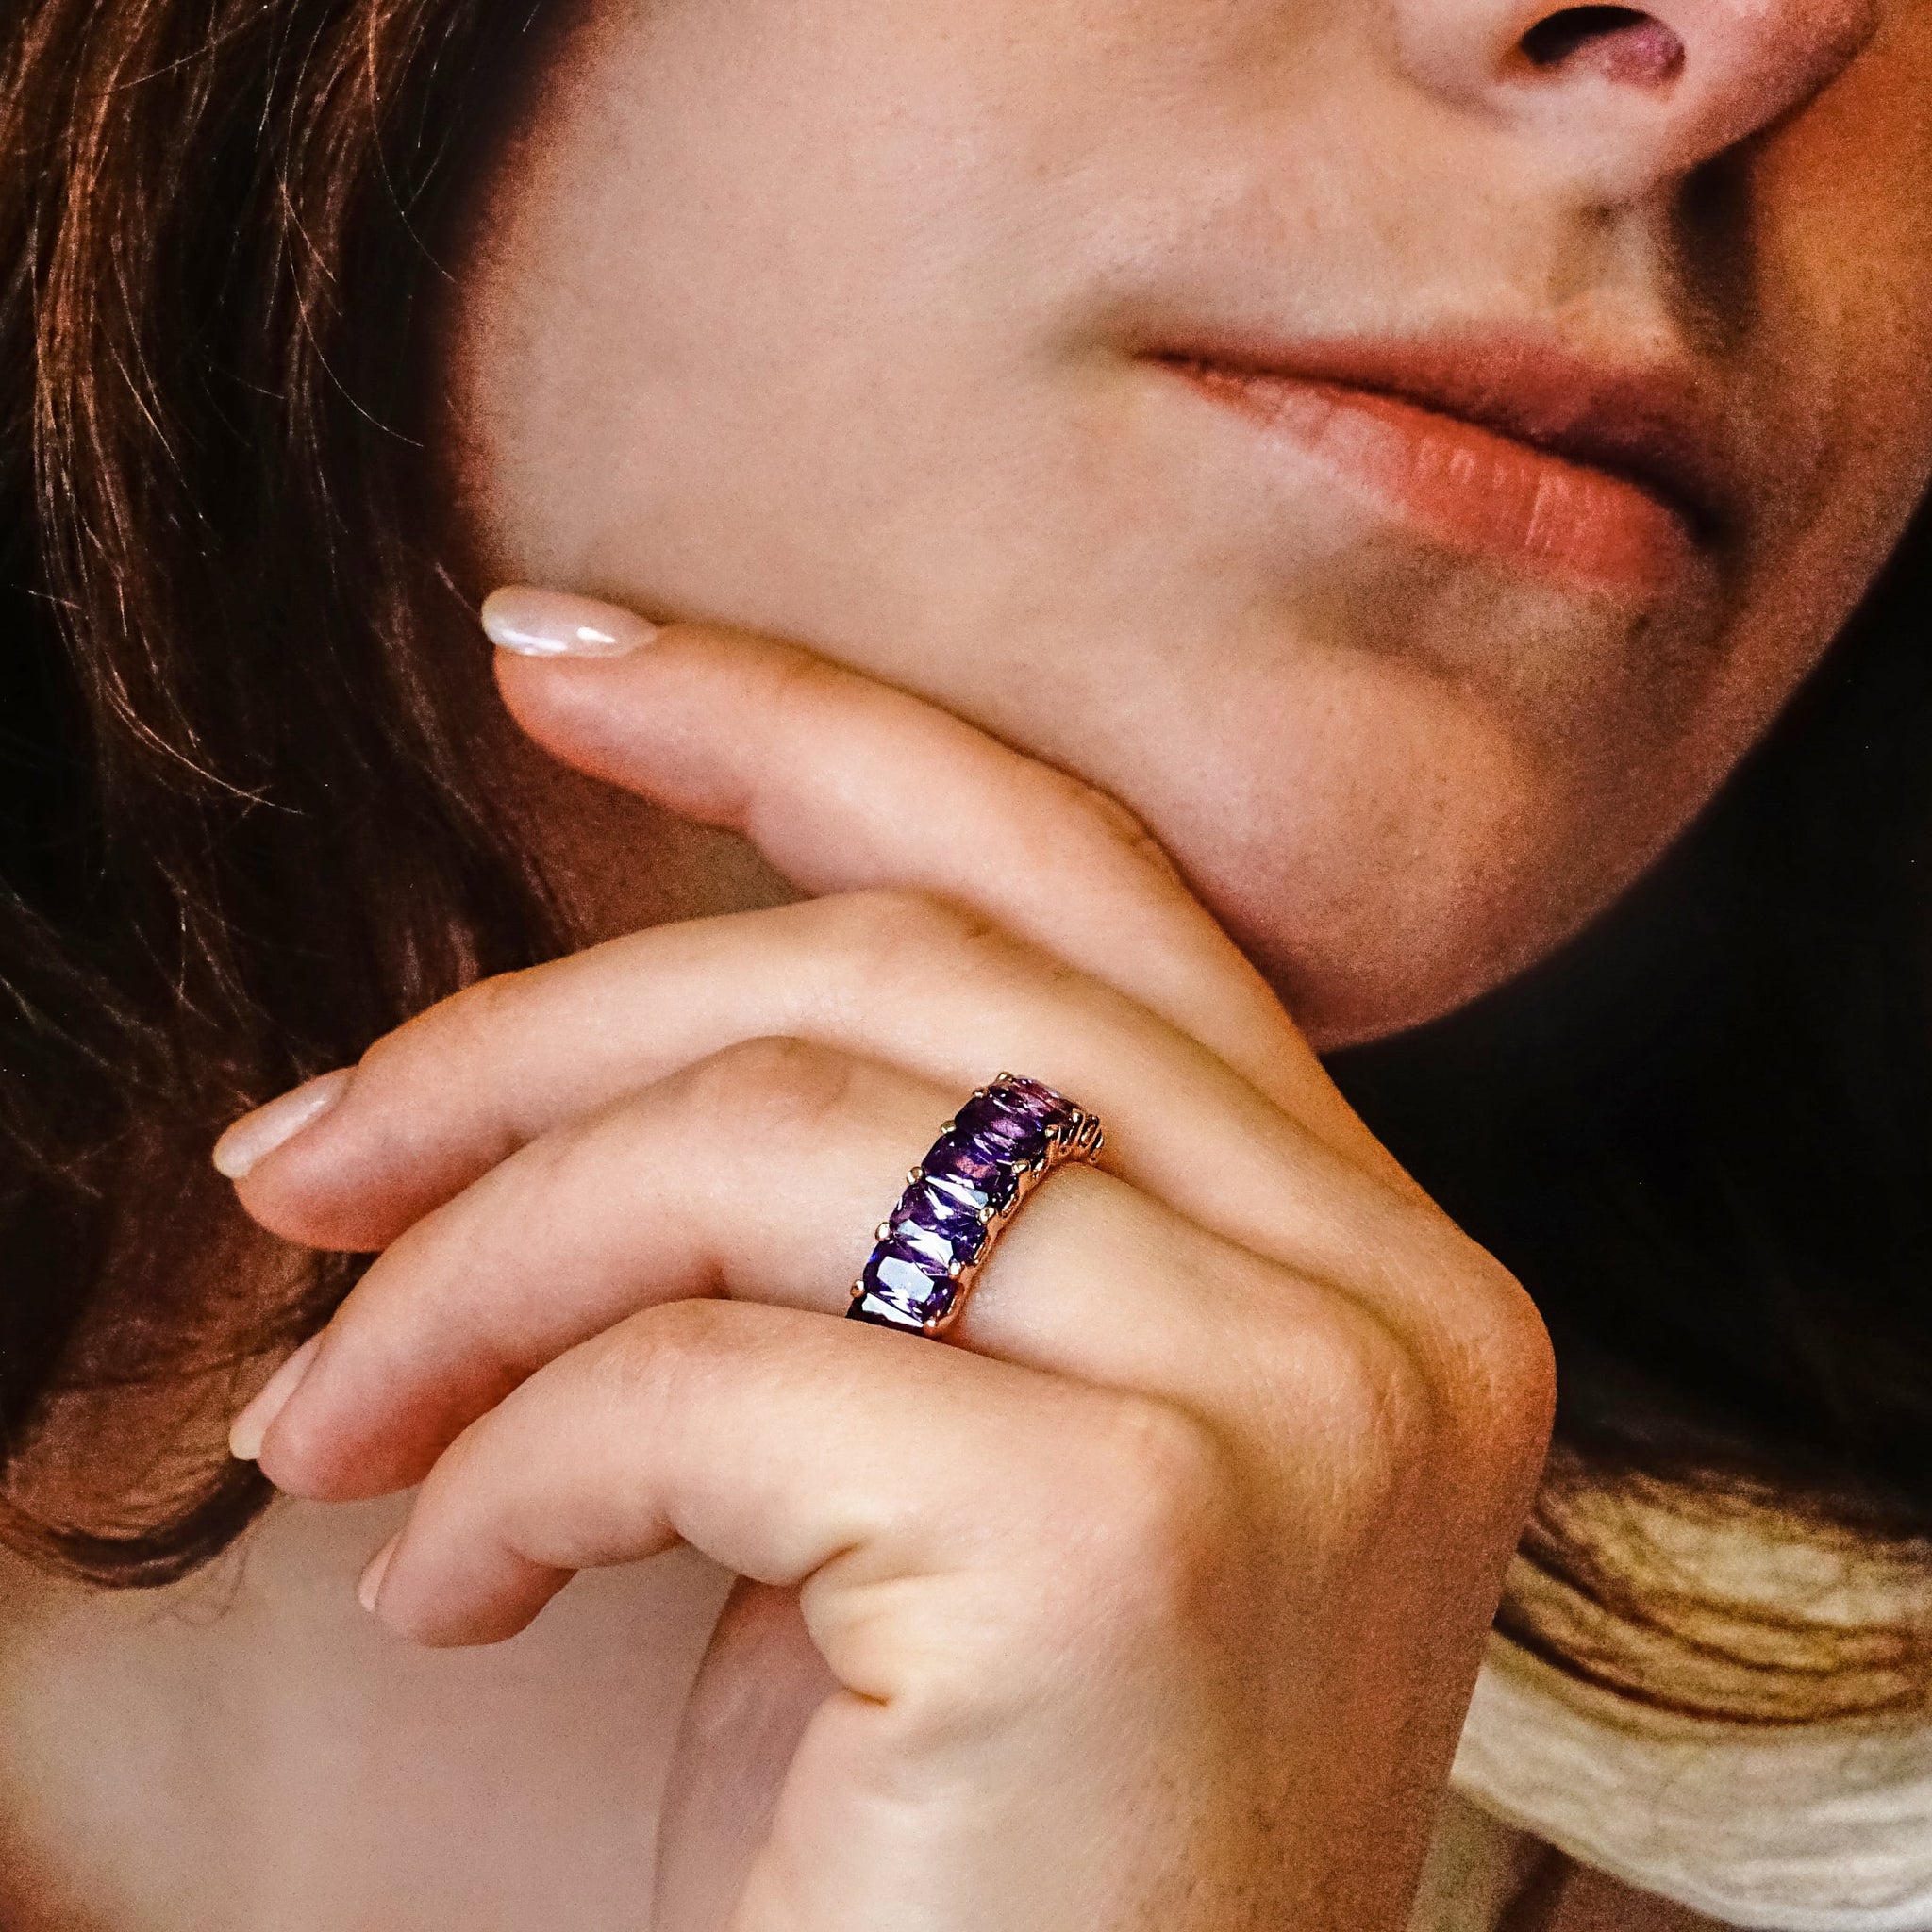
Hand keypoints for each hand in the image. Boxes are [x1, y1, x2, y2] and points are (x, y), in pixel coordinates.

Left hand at [221, 589, 1553, 1931]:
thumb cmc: (966, 1835)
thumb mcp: (939, 1459)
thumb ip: (876, 1215)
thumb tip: (558, 1046)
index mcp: (1368, 1250)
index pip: (1072, 875)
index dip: (801, 727)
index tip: (545, 652)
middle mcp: (1389, 1296)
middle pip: (904, 970)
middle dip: (545, 1023)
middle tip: (302, 1150)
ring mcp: (1298, 1405)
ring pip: (783, 1135)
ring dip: (486, 1256)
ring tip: (328, 1413)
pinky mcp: (1131, 1541)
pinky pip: (712, 1370)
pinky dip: (510, 1454)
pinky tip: (444, 1578)